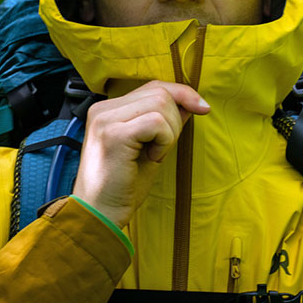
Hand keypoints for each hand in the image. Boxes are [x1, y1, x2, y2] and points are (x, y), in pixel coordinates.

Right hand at [71, 80, 209, 227]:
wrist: (100, 215)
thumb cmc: (123, 187)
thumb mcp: (148, 148)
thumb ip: (164, 123)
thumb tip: (190, 103)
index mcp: (108, 109)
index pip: (153, 87)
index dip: (182, 94)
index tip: (203, 108)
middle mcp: (103, 109)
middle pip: (160, 92)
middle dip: (176, 120)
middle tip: (161, 149)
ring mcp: (106, 120)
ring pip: (161, 104)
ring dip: (169, 132)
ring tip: (152, 154)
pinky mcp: (114, 135)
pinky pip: (157, 123)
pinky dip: (164, 141)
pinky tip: (151, 158)